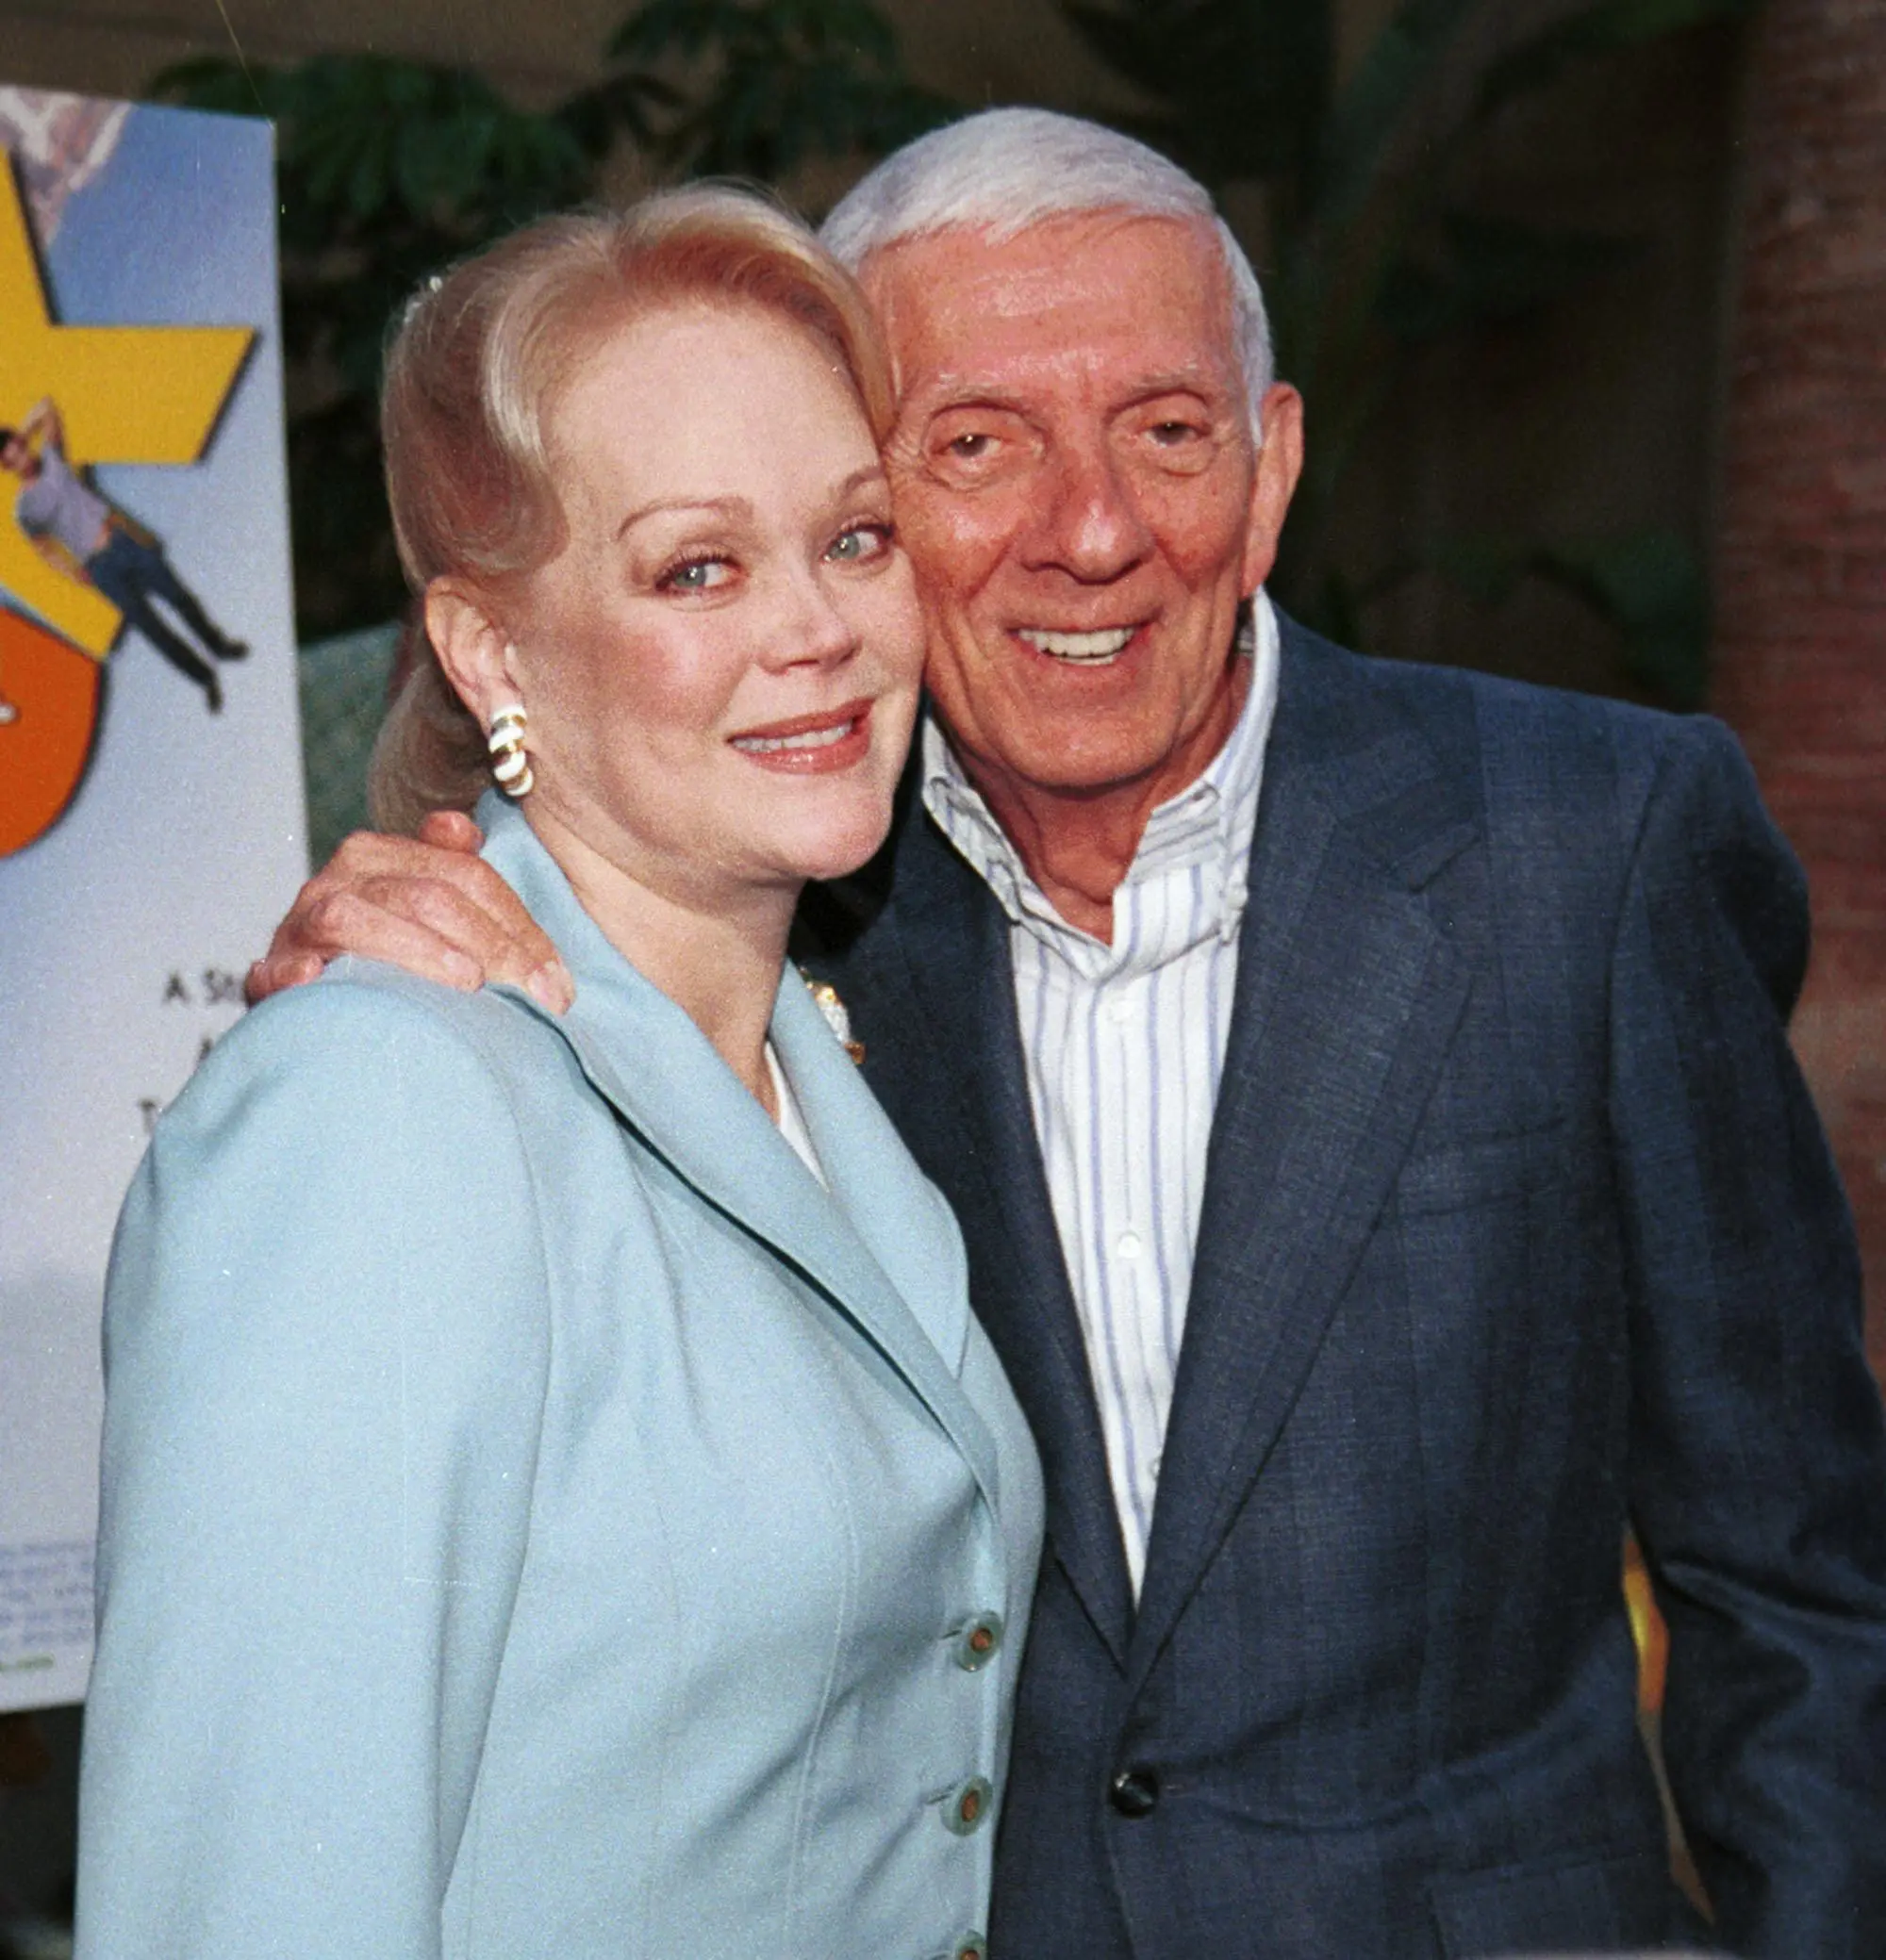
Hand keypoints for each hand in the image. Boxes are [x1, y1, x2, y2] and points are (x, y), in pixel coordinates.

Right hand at [245, 810, 573, 1010]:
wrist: (314, 1000)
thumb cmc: (388, 955)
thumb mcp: (425, 908)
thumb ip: (453, 869)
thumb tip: (460, 827)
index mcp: (384, 855)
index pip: (467, 876)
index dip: (520, 927)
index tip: (556, 982)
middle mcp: (342, 879)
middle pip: (428, 896)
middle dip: (492, 946)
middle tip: (534, 997)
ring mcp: (303, 924)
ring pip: (359, 917)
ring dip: (417, 950)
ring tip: (468, 982)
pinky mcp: (273, 972)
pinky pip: (281, 968)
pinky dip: (296, 974)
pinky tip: (320, 981)